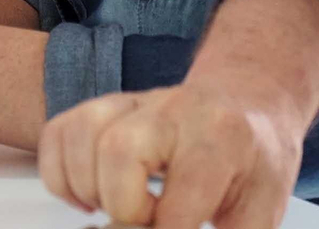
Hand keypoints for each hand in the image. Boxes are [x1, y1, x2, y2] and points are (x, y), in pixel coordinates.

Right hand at [37, 68, 306, 227]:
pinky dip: (60, 175)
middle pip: (117, 151)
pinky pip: (56, 134)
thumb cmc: (252, 163)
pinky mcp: (102, 105)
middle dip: (122, 207)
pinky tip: (92, 196)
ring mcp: (130, 102)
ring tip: (119, 208)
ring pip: (81, 137)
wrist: (246, 108)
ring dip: (89, 189)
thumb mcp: (261, 211)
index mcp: (220, 137)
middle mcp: (170, 109)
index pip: (178, 201)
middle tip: (144, 221)